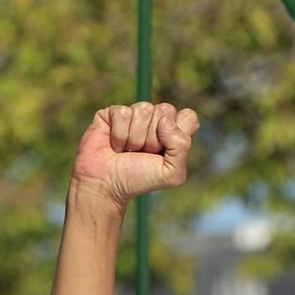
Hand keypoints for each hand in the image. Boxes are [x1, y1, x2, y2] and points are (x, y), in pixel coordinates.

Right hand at [70, 102, 198, 209]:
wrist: (106, 184)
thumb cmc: (139, 179)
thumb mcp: (172, 174)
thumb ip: (182, 147)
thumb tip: (164, 120)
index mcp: (175, 132)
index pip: (188, 116)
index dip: (178, 133)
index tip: (165, 152)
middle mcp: (156, 120)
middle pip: (166, 110)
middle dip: (154, 138)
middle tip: (143, 153)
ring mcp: (135, 114)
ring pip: (144, 109)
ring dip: (136, 138)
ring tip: (128, 151)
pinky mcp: (114, 112)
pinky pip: (124, 113)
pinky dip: (119, 134)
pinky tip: (115, 145)